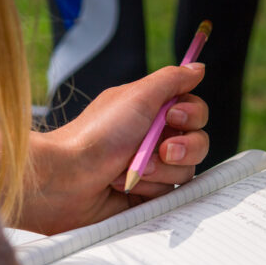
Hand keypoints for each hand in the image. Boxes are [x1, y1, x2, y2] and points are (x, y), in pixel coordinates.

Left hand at [20, 64, 208, 233]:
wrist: (67, 178)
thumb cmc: (96, 135)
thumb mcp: (137, 96)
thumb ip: (172, 79)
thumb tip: (198, 67)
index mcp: (149, 112)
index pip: (193, 111)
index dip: (191, 115)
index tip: (172, 116)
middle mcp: (152, 139)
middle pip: (198, 142)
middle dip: (183, 147)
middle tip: (161, 150)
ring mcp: (150, 170)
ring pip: (185, 171)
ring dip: (160, 170)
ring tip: (132, 169)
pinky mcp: (146, 197)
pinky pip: (171, 195)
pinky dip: (150, 189)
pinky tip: (126, 187)